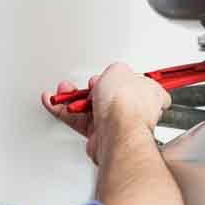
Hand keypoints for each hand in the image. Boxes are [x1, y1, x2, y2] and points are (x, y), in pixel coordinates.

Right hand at [42, 64, 169, 161]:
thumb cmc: (127, 104)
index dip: (123, 78)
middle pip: (109, 95)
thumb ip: (114, 70)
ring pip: (91, 108)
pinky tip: (55, 103)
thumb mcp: (119, 70)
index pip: (139, 84)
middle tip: (86, 85)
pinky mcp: (100, 135)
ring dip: (75, 99)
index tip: (114, 76)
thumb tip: (111, 73)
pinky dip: (65, 112)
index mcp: (149, 93)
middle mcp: (134, 110)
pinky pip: (80, 121)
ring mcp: (118, 124)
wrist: (116, 132)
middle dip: (92, 88)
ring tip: (64, 92)